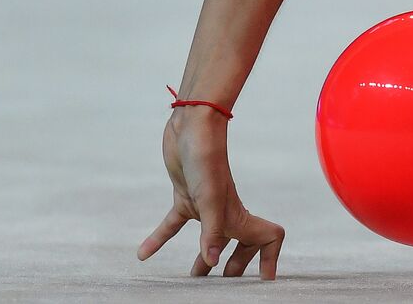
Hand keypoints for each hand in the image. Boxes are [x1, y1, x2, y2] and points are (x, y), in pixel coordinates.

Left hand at [137, 108, 284, 279]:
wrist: (190, 126)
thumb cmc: (206, 158)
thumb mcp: (208, 198)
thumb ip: (212, 232)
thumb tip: (213, 264)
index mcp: (237, 214)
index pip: (267, 238)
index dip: (268, 260)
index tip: (263, 280)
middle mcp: (225, 212)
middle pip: (240, 244)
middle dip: (235, 266)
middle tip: (224, 285)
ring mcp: (204, 205)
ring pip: (209, 239)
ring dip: (203, 259)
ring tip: (193, 278)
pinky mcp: (184, 197)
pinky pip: (173, 225)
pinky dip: (159, 239)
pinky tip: (143, 254)